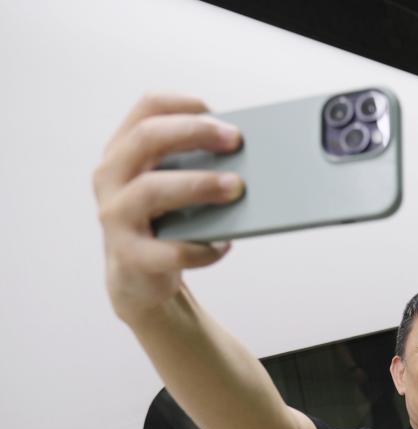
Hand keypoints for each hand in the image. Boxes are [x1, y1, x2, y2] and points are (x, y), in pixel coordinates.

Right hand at [92, 93, 244, 322]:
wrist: (139, 278)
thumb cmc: (167, 220)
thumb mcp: (176, 185)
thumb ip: (198, 164)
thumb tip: (249, 153)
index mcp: (124, 150)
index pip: (147, 107)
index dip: (184, 104)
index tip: (219, 113)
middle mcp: (111, 176)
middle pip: (147, 138)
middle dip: (195, 133)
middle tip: (236, 141)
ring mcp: (115, 215)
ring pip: (152, 189)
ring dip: (200, 185)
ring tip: (237, 188)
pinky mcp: (129, 255)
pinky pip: (170, 250)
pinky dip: (203, 248)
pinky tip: (224, 245)